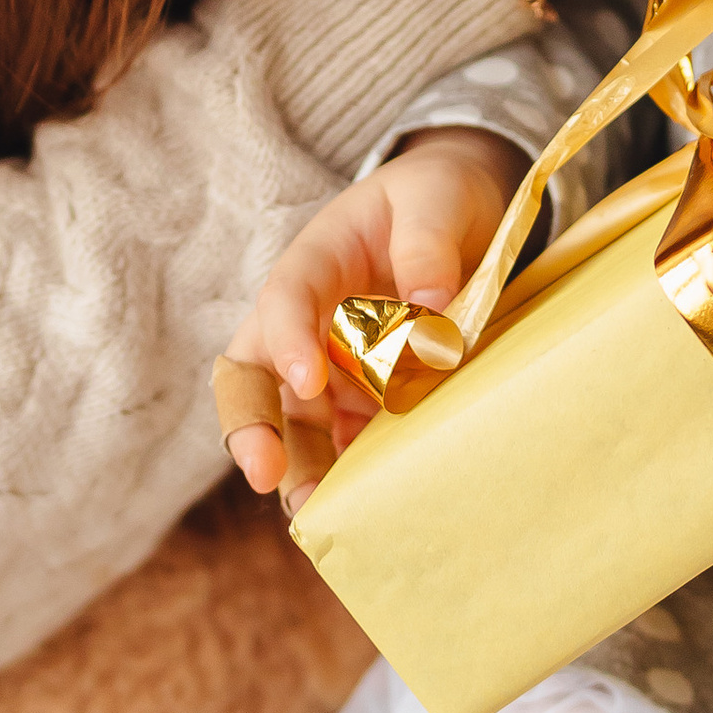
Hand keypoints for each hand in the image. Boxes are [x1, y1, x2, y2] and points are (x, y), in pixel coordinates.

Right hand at [218, 127, 526, 501]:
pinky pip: (346, 444)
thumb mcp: (436, 198)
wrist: (458, 218)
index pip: (285, 299)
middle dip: (254, 427)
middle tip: (266, 473)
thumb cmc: (435, 199)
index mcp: (315, 262)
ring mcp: (333, 367)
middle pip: (259, 378)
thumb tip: (430, 308)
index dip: (289, 339)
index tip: (308, 378)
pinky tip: (366, 511)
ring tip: (318, 515)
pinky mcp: (364, 401)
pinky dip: (350, 477)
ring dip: (301, 470)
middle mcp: (309, 322)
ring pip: (296, 426)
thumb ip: (428, 245)